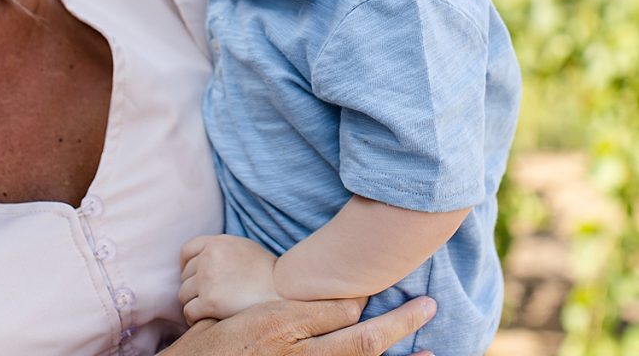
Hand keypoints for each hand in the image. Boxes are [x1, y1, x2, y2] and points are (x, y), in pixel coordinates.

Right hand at [160, 294, 437, 355]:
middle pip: (362, 341)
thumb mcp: (248, 321)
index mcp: (282, 325)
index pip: (343, 312)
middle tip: (430, 308)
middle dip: (401, 324)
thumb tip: (338, 306)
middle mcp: (298, 354)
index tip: (392, 292)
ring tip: (429, 348)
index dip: (371, 303)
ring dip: (395, 353)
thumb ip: (290, 311)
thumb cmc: (212, 349)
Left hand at [180, 233, 279, 323]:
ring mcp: (207, 280)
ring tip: (203, 309)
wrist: (280, 286)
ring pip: (183, 295)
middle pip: (185, 276)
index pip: (186, 250)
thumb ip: (221, 249)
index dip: (185, 265)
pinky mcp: (209, 302)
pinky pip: (189, 311)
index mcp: (216, 243)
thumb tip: (204, 258)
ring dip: (192, 303)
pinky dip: (193, 318)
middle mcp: (208, 258)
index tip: (191, 276)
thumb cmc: (264, 269)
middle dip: (192, 287)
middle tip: (204, 296)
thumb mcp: (241, 246)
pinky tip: (203, 318)